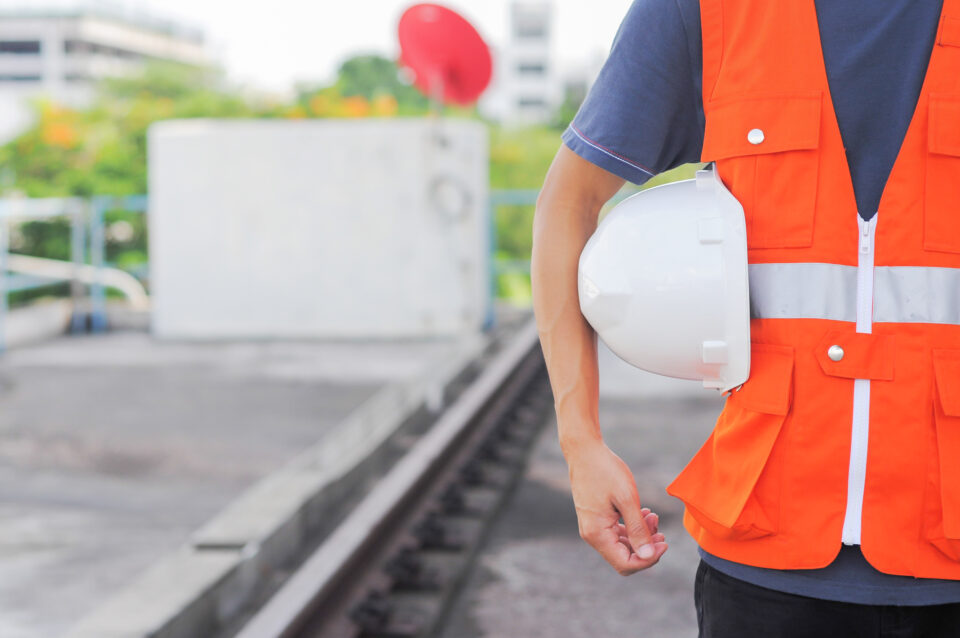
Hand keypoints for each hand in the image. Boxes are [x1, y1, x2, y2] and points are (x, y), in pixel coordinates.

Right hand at [566, 440, 667, 574]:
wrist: (584, 451)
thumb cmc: (605, 471)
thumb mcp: (627, 499)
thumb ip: (638, 530)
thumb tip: (649, 556)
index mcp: (597, 534)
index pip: (626, 564)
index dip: (648, 559)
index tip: (665, 542)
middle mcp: (592, 535)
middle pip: (624, 558)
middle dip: (646, 547)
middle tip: (661, 530)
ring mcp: (593, 528)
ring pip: (622, 546)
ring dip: (641, 536)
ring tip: (653, 516)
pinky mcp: (596, 519)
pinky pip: (617, 533)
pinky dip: (632, 527)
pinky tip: (643, 513)